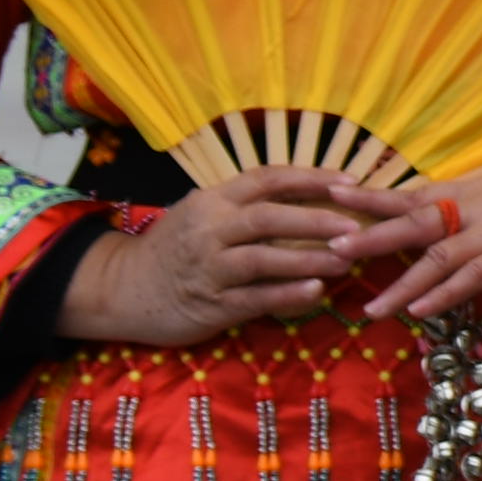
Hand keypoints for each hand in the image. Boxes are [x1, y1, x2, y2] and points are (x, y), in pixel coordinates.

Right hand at [59, 160, 409, 347]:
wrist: (125, 288)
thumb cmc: (177, 249)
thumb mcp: (204, 214)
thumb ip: (246, 205)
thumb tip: (308, 193)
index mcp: (213, 200)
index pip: (265, 179)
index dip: (309, 177)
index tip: (349, 180)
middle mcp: (210, 230)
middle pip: (267, 217)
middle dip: (315, 220)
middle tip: (356, 226)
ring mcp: (209, 267)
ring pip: (263, 259)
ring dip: (309, 260)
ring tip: (347, 261)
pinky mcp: (211, 303)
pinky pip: (255, 298)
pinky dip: (288, 295)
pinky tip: (317, 292)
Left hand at [337, 177, 481, 325]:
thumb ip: (458, 224)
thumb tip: (406, 234)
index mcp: (476, 189)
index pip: (415, 193)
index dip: (373, 197)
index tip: (331, 193)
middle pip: (420, 218)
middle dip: (374, 236)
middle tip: (335, 248)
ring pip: (441, 254)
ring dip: (403, 284)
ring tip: (373, 308)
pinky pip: (473, 276)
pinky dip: (443, 294)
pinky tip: (420, 311)